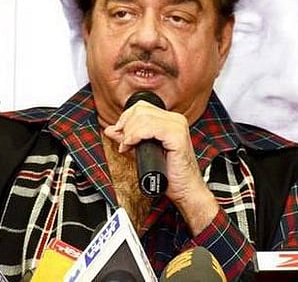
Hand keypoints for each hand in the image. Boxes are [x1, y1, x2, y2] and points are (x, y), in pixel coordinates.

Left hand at [103, 101, 218, 232]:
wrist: (185, 191)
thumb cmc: (170, 175)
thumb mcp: (143, 151)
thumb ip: (129, 138)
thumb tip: (111, 130)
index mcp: (170, 120)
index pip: (141, 107)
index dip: (125, 118)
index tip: (119, 133)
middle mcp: (176, 120)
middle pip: (140, 109)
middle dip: (125, 126)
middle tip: (123, 142)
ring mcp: (178, 126)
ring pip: (142, 117)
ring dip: (129, 133)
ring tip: (127, 146)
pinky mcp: (177, 136)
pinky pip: (149, 128)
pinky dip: (135, 136)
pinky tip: (131, 145)